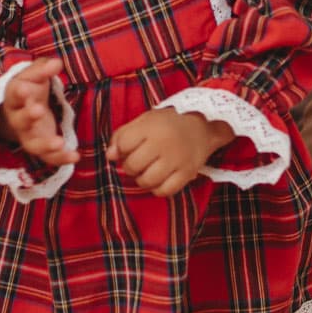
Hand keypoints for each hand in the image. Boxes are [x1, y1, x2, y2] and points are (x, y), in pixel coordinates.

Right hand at [0, 59, 77, 169]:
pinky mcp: (40, 146)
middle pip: (21, 120)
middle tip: (38, 110)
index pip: (14, 94)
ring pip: (33, 144)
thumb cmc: (29, 87)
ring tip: (60, 143)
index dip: (19, 92)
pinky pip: (48, 157)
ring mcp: (28, 135)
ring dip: (45, 145)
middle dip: (29, 116)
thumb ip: (44, 68)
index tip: (24, 88)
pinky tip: (75, 156)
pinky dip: (60, 158)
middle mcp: (18, 119)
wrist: (21, 109)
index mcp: (14, 97)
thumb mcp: (34, 74)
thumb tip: (57, 63)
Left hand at [108, 109, 234, 197]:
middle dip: (130, 166)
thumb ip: (122, 135)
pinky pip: (164, 191)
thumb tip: (110, 156)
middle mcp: (163, 143)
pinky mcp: (187, 173)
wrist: (201, 127)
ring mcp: (176, 159)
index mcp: (150, 126)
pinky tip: (159, 179)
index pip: (123, 144)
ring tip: (148, 171)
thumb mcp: (144, 121)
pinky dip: (157, 189)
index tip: (128, 148)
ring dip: (142, 179)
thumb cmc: (167, 124)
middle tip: (139, 161)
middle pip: (132, 166)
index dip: (121, 150)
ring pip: (146, 181)